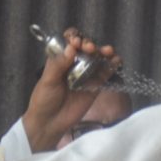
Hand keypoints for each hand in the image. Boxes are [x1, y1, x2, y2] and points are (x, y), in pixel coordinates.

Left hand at [21, 29, 120, 151]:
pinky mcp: (96, 85)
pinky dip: (112, 65)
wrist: (51, 123)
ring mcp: (87, 73)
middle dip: (90, 43)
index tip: (76, 42)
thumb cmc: (44, 100)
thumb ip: (58, 64)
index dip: (74, 38)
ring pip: (98, 57)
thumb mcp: (47, 80)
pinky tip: (116, 61)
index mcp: (61, 58)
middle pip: (86, 47)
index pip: (69, 41)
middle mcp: (75, 63)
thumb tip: (71, 48)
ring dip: (104, 51)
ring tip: (107, 51)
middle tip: (90, 47)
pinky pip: (106, 72)